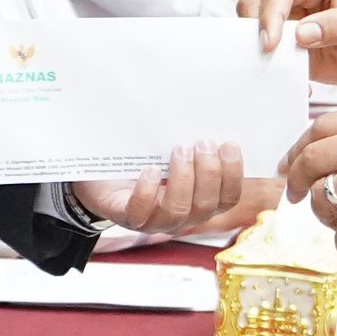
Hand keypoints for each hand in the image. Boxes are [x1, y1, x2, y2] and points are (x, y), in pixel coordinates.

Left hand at [73, 142, 247, 234]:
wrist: (102, 172)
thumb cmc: (145, 157)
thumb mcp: (171, 149)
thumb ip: (194, 142)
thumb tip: (212, 114)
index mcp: (200, 201)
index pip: (227, 198)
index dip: (233, 174)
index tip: (229, 144)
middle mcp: (182, 217)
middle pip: (206, 206)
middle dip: (209, 173)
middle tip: (202, 143)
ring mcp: (154, 221)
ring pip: (177, 211)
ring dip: (183, 179)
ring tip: (179, 150)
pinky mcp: (127, 217)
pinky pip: (140, 212)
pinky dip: (148, 192)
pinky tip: (151, 170)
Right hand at [240, 0, 336, 81]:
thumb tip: (301, 34)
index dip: (271, 14)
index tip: (271, 44)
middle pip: (255, 1)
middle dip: (255, 29)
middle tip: (269, 58)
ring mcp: (287, 10)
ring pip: (251, 25)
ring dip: (259, 49)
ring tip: (283, 70)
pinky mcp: (285, 36)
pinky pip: (264, 49)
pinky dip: (271, 65)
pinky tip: (293, 78)